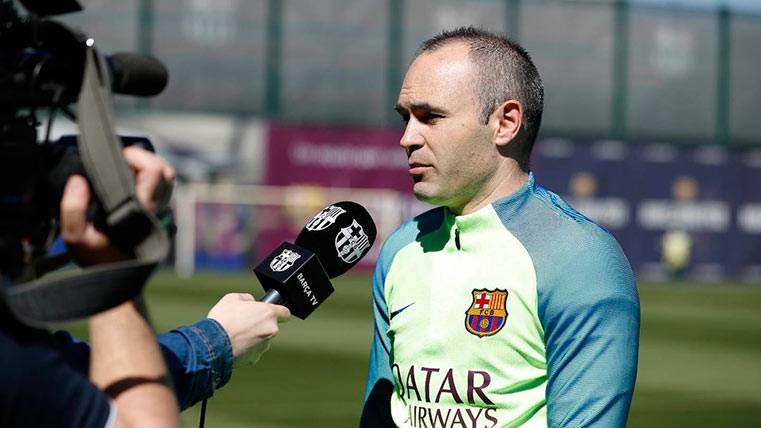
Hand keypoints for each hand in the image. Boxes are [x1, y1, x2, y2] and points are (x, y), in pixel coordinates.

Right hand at [60, 146, 175, 265]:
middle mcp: (156, 210)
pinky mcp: (158, 216)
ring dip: (149, 168)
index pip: (154, 172)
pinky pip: (162, 190)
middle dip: (145, 158)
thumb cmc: (97, 259)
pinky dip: (150, 180)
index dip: (137, 157)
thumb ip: (73, 209)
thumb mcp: (76, 237)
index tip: (117, 156)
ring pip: (168, 180)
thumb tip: (78, 180)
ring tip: (125, 168)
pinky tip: (129, 182)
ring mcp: (160, 213)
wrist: (116, 280)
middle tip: (122, 160)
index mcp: (140, 210)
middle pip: (167, 172)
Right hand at [207, 293, 291, 363]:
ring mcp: (264, 345)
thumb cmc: (223, 319)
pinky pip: (252, 351)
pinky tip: (234, 345)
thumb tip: (250, 302)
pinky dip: (246, 349)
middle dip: (260, 325)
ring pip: (262, 340)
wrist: (213, 344)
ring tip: (236, 335)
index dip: (279, 312)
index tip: (274, 313)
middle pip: (270, 327)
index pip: (285, 313)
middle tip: (244, 324)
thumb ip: (247, 298)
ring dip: (253, 338)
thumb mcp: (233, 298)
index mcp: (268, 313)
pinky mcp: (254, 358)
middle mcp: (271, 330)